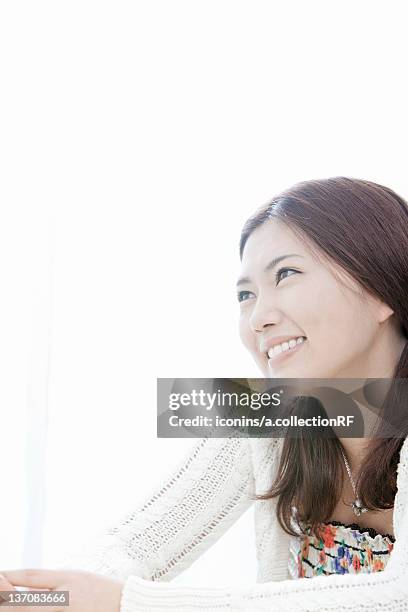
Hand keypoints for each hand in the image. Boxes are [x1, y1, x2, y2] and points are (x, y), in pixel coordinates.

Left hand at [0, 569, 123, 611]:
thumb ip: (50, 583)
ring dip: (16, 609)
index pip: (30, 576)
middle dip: (6, 599)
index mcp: (66, 579)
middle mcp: (64, 597)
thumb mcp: (76, 577)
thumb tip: (20, 587)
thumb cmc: (99, 590)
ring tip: (7, 605)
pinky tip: (26, 611)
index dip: (9, 576)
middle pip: (24, 602)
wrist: (125, 605)